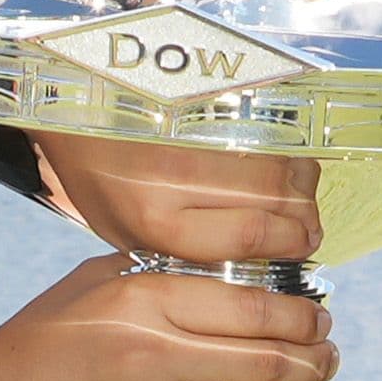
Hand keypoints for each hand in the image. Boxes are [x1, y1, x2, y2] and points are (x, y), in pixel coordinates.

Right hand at [0, 254, 334, 380]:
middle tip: (332, 360)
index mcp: (146, 301)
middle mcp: (157, 354)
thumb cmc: (44, 341)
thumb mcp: (93, 282)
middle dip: (317, 362)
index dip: (302, 316)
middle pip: (269, 359)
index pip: (252, 306)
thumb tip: (227, 267)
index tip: (321, 320)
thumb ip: (157, 270)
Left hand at [34, 135, 322, 266]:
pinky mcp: (200, 105)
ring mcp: (191, 137)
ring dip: (304, 187)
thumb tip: (253, 275)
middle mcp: (174, 179)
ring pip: (277, 164)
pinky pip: (265, 131)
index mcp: (155, 221)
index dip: (288, 244)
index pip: (247, 236)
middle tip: (310, 230)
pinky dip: (288, 154)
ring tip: (303, 202)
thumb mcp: (131, 235)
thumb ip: (184, 255)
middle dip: (306, 219)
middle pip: (274, 199)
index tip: (302, 250)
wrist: (71, 115)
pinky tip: (288, 168)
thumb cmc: (102, 186)